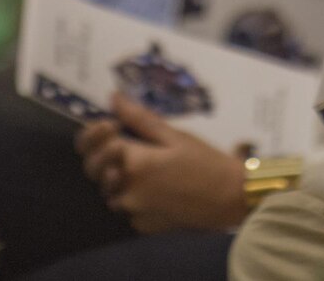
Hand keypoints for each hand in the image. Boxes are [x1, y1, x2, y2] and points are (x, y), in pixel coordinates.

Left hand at [72, 93, 249, 232]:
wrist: (231, 197)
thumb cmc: (206, 162)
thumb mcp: (175, 135)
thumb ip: (139, 118)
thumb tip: (114, 98)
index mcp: (134, 162)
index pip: (91, 146)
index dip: (95, 133)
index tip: (113, 126)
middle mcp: (128, 189)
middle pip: (94, 171)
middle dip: (103, 155)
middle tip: (124, 145)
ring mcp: (134, 211)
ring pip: (109, 191)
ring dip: (118, 177)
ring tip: (146, 166)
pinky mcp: (143, 226)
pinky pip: (127, 208)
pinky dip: (135, 196)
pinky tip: (158, 187)